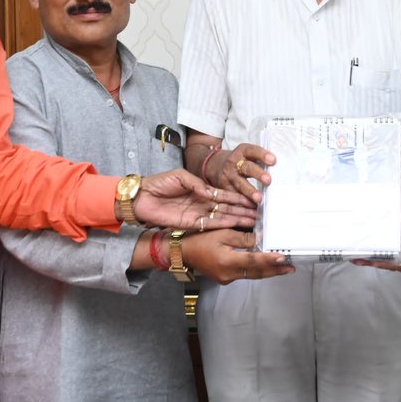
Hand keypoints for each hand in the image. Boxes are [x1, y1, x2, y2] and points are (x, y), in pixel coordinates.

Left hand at [133, 169, 256, 230]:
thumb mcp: (181, 177)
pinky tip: (235, 224)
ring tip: (252, 219)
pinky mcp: (190, 223)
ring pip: (221, 216)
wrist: (141, 196)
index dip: (237, 196)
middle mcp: (201, 202)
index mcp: (200, 189)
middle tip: (258, 212)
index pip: (223, 194)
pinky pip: (210, 224)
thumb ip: (199, 184)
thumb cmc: (159, 183)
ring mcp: (197, 213)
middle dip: (242, 209)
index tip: (251, 198)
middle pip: (226, 207)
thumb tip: (213, 192)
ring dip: (237, 218)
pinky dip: (222, 224)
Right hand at [182, 230, 292, 283]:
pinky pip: (245, 274)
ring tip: (284, 268)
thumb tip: (261, 240)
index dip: (269, 260)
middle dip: (275, 270)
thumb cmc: (199, 239)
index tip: (283, 258)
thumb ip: (243, 238)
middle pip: (257, 273)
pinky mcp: (225, 278)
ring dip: (268, 271)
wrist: (182, 252)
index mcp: (227, 261)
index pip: (254, 261)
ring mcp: (227, 278)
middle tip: (291, 267)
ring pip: (252, 275)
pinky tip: (265, 266)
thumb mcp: (222, 233)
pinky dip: (256, 270)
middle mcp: (229, 274)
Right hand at [205, 143, 275, 203]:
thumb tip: (282, 169)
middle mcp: (234, 162)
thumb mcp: (248, 155)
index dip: (262, 155)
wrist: (216, 166)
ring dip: (250, 192)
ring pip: (240, 184)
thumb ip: (260, 160)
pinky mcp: (224, 188)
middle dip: (258, 174)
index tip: (273, 160)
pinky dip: (243, 203)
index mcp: (242, 151)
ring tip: (259, 199)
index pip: (253, 151)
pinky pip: (234, 196)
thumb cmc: (242, 161)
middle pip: (247, 168)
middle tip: (268, 180)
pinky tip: (252, 209)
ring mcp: (228, 176)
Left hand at [353, 205, 400, 271]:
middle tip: (360, 258)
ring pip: (381, 263)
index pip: (399, 264)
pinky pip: (378, 258)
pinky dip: (369, 257)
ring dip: (368, 261)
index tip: (375, 261)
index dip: (386, 263)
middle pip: (386, 264)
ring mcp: (396, 259)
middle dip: (372, 262)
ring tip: (356, 257)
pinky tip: (359, 255)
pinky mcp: (389, 256)